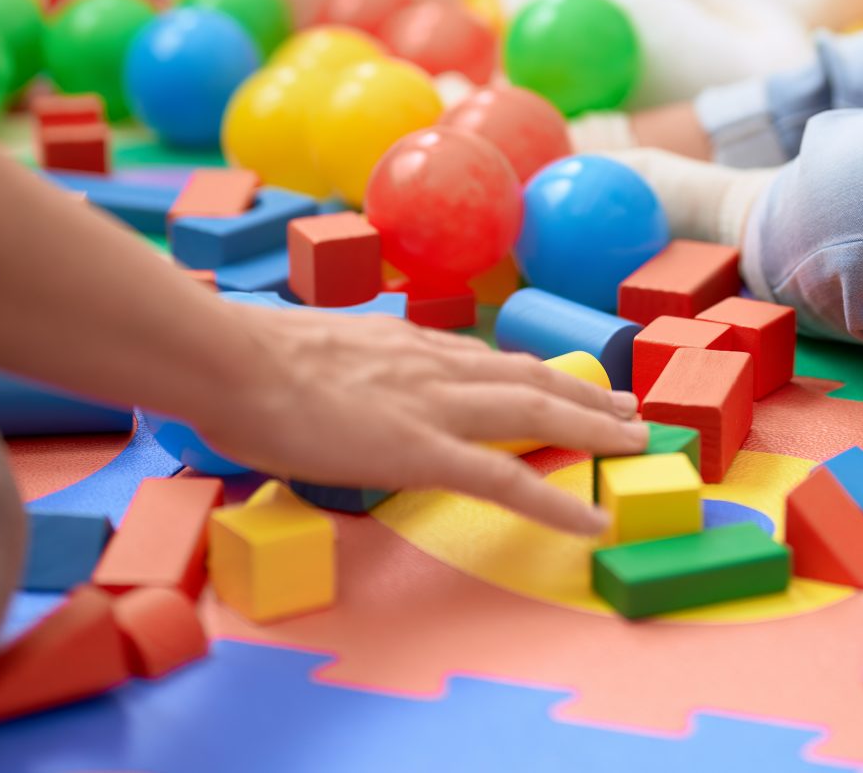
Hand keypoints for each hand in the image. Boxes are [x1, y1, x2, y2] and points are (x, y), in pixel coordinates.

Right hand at [187, 305, 646, 537]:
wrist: (227, 361)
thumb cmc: (240, 363)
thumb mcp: (307, 351)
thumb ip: (338, 368)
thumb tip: (332, 383)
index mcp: (401, 342)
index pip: (483, 358)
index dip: (529, 372)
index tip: (560, 382)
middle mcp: (431, 363)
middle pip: (528, 379)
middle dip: (584, 395)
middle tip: (628, 409)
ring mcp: (432, 405)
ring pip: (535, 414)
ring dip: (593, 429)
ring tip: (634, 444)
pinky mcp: (422, 450)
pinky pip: (506, 480)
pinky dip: (556, 501)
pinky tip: (591, 519)